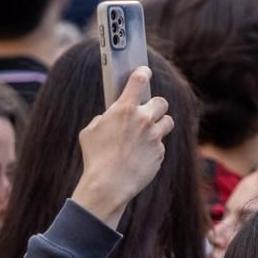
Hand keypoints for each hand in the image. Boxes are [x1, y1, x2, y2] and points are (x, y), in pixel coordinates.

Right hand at [70, 67, 173, 227]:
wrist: (109, 185)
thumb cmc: (95, 158)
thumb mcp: (90, 132)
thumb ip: (103, 119)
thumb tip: (110, 117)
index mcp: (124, 109)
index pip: (139, 79)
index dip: (143, 73)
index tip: (144, 72)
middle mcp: (143, 119)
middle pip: (161, 102)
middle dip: (156, 105)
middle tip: (149, 110)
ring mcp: (154, 137)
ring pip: (167, 122)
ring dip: (160, 124)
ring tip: (150, 131)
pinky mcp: (160, 153)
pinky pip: (160, 145)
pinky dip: (153, 147)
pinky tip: (141, 155)